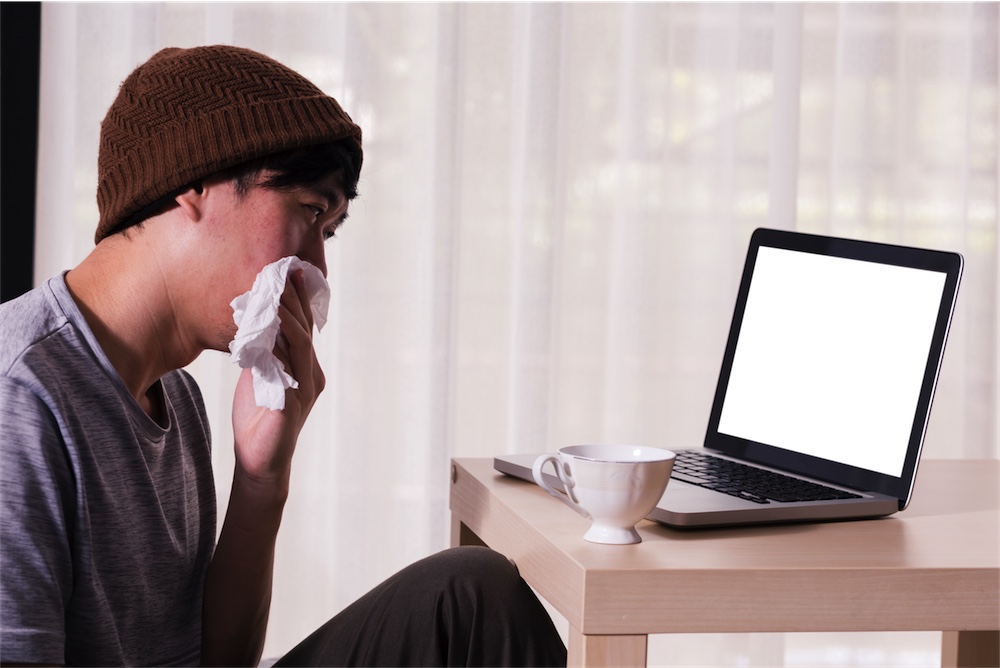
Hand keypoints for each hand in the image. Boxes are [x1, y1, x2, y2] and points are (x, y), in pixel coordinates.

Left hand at [231, 269, 325, 488]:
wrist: (259, 463)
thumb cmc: (259, 420)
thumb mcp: (260, 377)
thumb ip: (264, 352)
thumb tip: (256, 322)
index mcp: (306, 368)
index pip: (304, 329)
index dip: (298, 301)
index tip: (290, 273)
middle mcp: (312, 376)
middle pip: (305, 332)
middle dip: (294, 302)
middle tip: (285, 275)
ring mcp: (304, 391)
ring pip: (300, 348)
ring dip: (287, 320)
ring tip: (276, 296)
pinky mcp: (291, 407)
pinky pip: (286, 372)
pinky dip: (277, 351)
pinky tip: (266, 335)